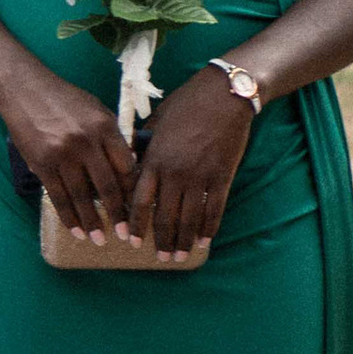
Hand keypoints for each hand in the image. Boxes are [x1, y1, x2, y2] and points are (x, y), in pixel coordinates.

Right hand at [0, 71, 138, 240]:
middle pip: (107, 186)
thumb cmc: (64, 98)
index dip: (133, 191)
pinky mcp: (41, 163)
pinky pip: (58, 196)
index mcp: (105, 127)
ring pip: (81, 196)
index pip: (125, 166)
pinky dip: (68, 216)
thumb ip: (111, 137)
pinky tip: (76, 230)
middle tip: (125, 234)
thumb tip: (126, 169)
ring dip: (92, 221)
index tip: (138, 208)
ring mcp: (62, 154)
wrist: (24, 88)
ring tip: (99, 239)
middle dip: (118, 214)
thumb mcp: (96, 109)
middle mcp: (86, 142)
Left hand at [127, 66, 254, 261]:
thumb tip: (129, 164)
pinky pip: (214, 210)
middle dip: (162, 240)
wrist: (224, 96)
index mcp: (155, 160)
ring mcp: (201, 177)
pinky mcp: (223, 177)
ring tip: (180, 256)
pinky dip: (209, 228)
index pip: (140, 201)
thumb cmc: (186, 104)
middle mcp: (176, 173)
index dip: (135, 225)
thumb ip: (142, 146)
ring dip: (184, 241)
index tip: (131, 241)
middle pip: (165, 217)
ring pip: (190, 219)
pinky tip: (204, 241)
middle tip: (160, 257)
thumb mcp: (155, 122)